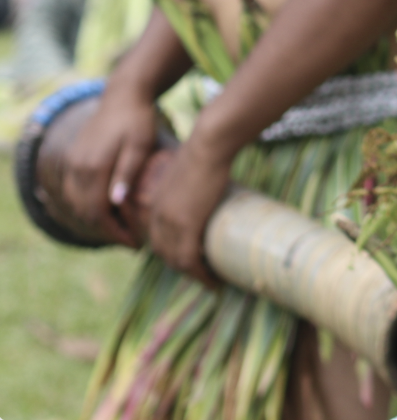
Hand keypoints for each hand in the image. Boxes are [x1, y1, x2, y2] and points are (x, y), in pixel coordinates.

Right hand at [62, 89, 159, 247]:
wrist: (123, 94)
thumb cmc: (138, 119)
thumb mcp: (140, 144)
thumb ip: (127, 172)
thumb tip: (115, 203)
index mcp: (93, 168)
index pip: (98, 213)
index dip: (115, 232)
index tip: (134, 244)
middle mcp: (77, 168)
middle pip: (85, 212)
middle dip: (107, 230)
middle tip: (131, 241)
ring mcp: (72, 163)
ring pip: (76, 203)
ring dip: (96, 219)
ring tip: (122, 229)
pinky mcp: (73, 159)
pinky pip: (73, 191)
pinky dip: (87, 205)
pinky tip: (107, 210)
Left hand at [145, 138, 230, 285]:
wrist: (207, 145)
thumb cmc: (205, 151)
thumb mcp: (188, 172)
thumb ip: (189, 185)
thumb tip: (206, 186)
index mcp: (154, 204)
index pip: (157, 239)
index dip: (172, 252)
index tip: (191, 259)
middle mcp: (156, 217)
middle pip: (164, 253)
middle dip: (182, 267)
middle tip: (203, 273)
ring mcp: (170, 222)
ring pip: (176, 261)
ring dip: (192, 275)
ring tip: (211, 280)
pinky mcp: (186, 225)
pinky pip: (188, 260)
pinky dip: (200, 274)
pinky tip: (213, 280)